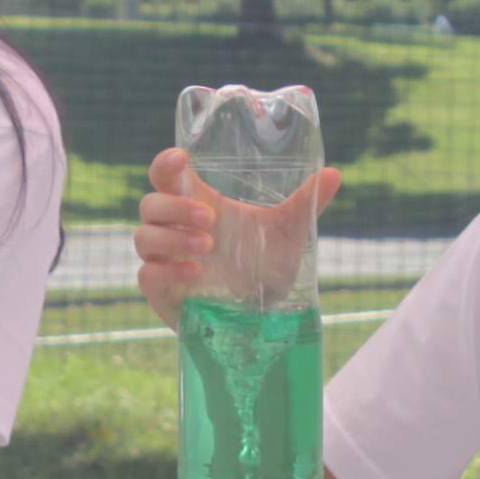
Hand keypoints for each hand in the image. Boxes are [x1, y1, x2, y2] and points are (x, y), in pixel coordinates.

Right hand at [133, 147, 341, 330]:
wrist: (261, 319)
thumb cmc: (265, 269)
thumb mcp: (288, 233)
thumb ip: (306, 203)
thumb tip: (335, 174)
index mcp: (196, 204)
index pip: (165, 174)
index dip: (165, 162)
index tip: (182, 158)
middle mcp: (175, 229)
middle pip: (150, 204)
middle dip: (175, 208)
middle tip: (210, 219)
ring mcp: (163, 260)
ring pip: (144, 237)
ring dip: (173, 239)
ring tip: (208, 248)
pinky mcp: (160, 291)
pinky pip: (147, 275)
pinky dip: (166, 270)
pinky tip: (195, 272)